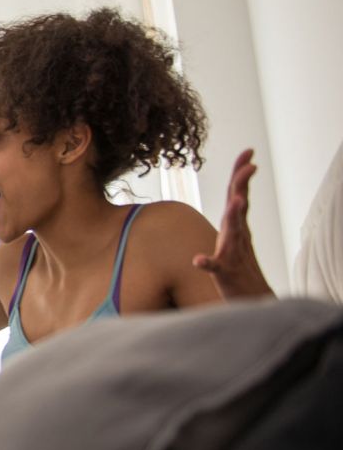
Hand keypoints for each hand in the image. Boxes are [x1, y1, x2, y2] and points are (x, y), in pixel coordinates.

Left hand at [193, 148, 273, 298]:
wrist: (248, 298)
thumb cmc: (237, 266)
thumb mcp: (232, 237)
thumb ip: (232, 217)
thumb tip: (236, 194)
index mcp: (236, 226)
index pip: (239, 194)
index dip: (242, 173)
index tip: (249, 151)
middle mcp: (237, 236)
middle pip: (239, 206)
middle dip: (242, 185)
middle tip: (250, 166)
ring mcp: (232, 253)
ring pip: (234, 233)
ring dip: (234, 217)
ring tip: (236, 201)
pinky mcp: (225, 273)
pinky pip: (216, 267)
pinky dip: (208, 263)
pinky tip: (199, 260)